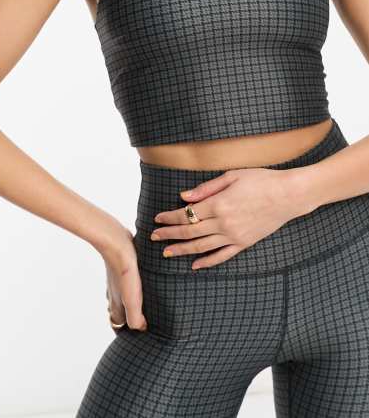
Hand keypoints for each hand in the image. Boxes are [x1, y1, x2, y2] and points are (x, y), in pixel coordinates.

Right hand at [101, 226, 147, 333]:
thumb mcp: (131, 299)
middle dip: (129, 320)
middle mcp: (114, 294)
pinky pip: (128, 282)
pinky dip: (135, 288)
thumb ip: (135, 318)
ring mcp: (118, 281)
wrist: (116, 243)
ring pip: (123, 297)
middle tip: (145, 324)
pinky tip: (146, 284)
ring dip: (133, 304)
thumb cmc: (124, 272)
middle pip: (119, 312)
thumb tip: (142, 328)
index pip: (117, 325)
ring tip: (149, 306)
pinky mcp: (123, 268)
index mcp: (115, 304)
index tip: (137, 338)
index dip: (125, 333)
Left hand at [151, 167, 299, 269]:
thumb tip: (184, 197)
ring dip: (182, 250)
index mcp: (218, 204)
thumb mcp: (232, 176)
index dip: (169, 217)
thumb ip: (206, 188)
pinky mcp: (245, 243)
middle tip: (154, 237)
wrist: (289, 195)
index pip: (186, 214)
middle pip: (190, 231)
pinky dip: (208, 262)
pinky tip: (195, 266)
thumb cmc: (261, 180)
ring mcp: (234, 235)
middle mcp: (224, 223)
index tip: (157, 219)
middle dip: (170, 234)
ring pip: (202, 246)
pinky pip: (222, 255)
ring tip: (167, 253)